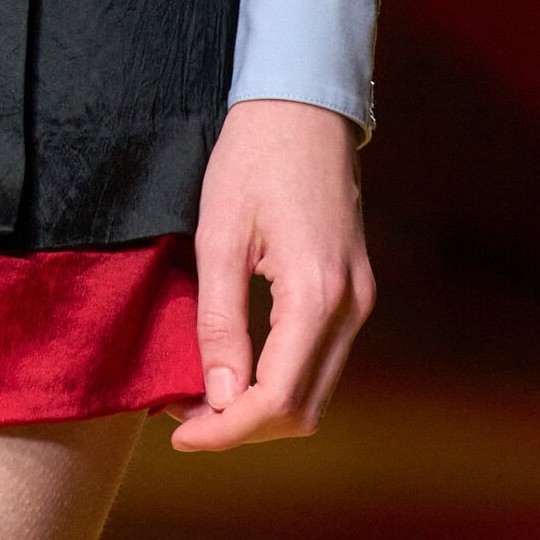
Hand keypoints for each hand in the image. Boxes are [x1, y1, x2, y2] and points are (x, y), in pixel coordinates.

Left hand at [171, 98, 373, 452]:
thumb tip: (218, 396)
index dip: (227, 429)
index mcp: (315, 295)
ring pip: (316, 392)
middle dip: (243, 429)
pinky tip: (238, 370)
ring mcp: (359, 302)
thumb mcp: (219, 232)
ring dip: (262, 409)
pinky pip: (321, 361)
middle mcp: (350, 308)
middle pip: (303, 409)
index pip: (278, 398)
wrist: (304, 106)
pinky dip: (281, 381)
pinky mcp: (354, 292)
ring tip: (203, 399)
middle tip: (184, 420)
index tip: (180, 433)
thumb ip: (220, 319)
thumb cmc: (253, 157)